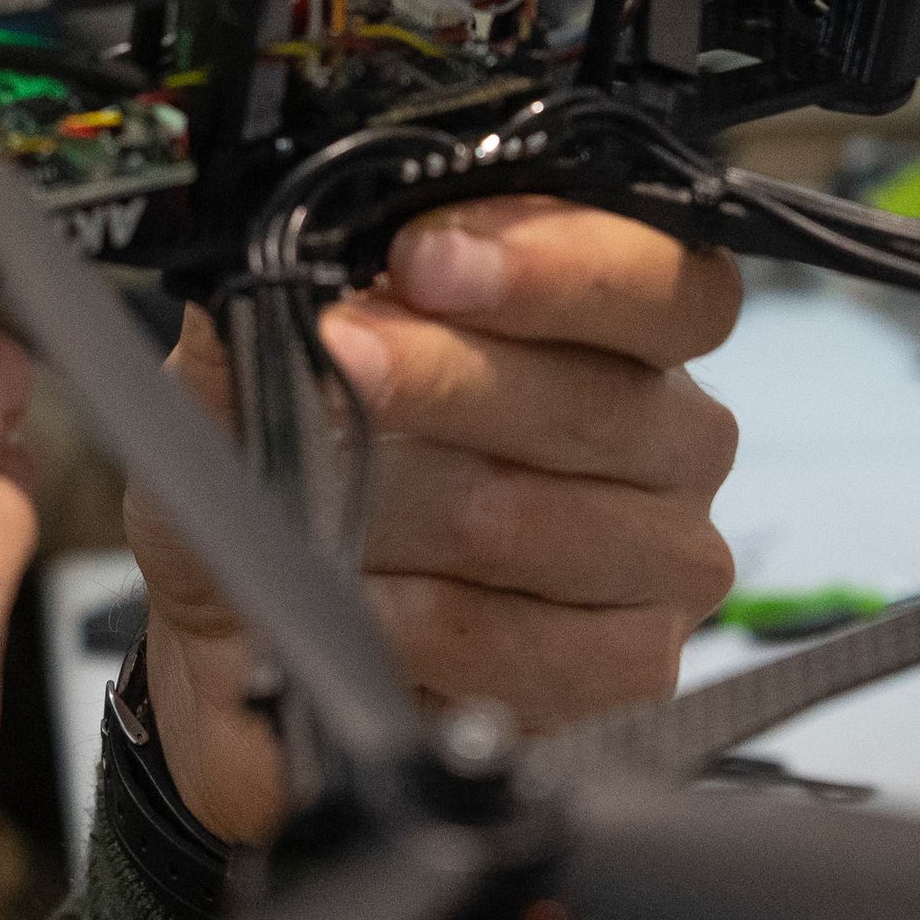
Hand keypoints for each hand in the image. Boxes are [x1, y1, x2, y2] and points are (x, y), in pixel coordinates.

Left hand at [130, 198, 740, 845]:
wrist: (257, 636)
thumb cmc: (288, 483)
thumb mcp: (252, 371)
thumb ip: (281, 298)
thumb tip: (276, 249)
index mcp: (617, 329)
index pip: (658, 277)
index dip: (551, 266)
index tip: (423, 259)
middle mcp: (667, 435)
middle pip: (597, 399)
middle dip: (444, 376)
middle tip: (340, 356)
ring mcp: (662, 558)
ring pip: (537, 520)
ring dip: (397, 506)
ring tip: (306, 496)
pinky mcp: (628, 670)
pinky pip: (514, 639)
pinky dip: (405, 616)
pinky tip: (350, 597)